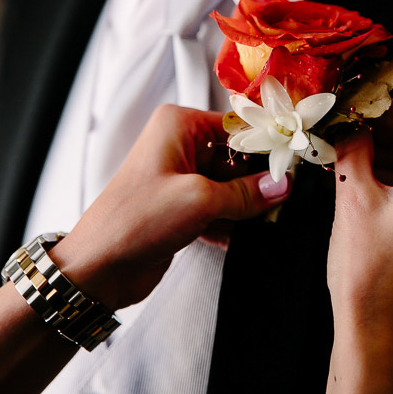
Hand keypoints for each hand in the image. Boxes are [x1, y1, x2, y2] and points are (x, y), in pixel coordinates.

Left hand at [51, 105, 290, 308]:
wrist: (97, 268)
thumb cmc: (131, 221)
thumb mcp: (199, 200)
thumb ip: (245, 193)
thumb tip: (281, 185)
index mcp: (178, 125)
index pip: (237, 126)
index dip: (267, 145)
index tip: (295, 162)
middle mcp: (179, 145)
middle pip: (237, 156)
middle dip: (260, 179)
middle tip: (287, 197)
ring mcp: (180, 178)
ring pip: (231, 185)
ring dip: (249, 204)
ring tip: (275, 218)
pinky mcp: (182, 207)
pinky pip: (221, 207)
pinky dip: (235, 221)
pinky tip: (250, 236)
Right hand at [329, 97, 392, 359]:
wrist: (381, 337)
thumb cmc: (370, 278)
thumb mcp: (352, 198)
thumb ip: (352, 146)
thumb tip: (347, 120)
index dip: (384, 106)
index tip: (353, 109)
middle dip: (382, 130)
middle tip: (343, 132)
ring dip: (388, 153)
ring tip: (345, 156)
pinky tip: (362, 178)